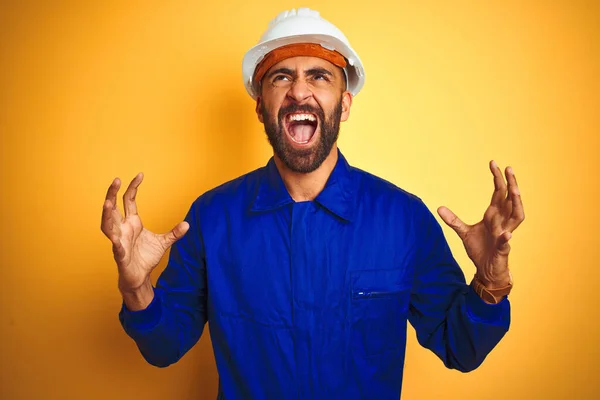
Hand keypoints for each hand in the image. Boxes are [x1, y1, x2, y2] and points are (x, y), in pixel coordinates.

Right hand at [100, 173, 188, 293]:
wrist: (140, 277)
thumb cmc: (146, 258)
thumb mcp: (163, 243)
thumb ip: (174, 233)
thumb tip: (188, 224)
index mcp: (132, 222)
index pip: (129, 200)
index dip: (133, 187)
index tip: (140, 175)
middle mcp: (123, 229)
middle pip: (114, 208)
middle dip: (112, 194)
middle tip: (115, 180)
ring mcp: (119, 241)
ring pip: (108, 225)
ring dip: (106, 215)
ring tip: (106, 203)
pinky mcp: (120, 255)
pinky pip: (116, 248)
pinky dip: (115, 243)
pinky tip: (115, 239)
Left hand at [437, 161, 524, 288]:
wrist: (485, 269)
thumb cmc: (480, 249)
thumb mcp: (463, 232)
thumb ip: (453, 220)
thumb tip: (439, 208)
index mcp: (494, 215)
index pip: (499, 192)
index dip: (497, 178)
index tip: (493, 163)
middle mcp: (503, 221)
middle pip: (510, 199)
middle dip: (511, 183)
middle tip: (509, 168)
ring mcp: (505, 234)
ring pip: (517, 216)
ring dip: (516, 203)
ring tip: (514, 190)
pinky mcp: (503, 249)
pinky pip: (506, 242)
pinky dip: (506, 238)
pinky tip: (507, 234)